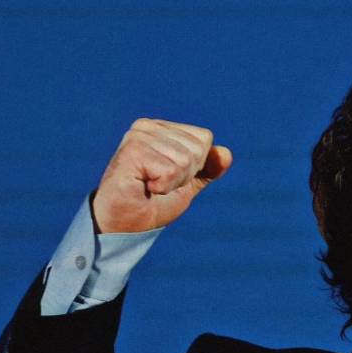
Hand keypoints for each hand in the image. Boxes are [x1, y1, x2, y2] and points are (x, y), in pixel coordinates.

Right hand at [92, 118, 232, 232]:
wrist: (126, 225)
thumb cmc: (153, 203)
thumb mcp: (188, 184)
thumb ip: (208, 168)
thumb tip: (226, 153)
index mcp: (161, 128)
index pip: (204, 138)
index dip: (196, 166)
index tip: (170, 177)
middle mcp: (147, 127)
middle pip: (197, 149)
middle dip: (185, 175)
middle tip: (159, 184)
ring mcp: (138, 137)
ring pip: (185, 160)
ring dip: (172, 183)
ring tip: (150, 186)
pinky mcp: (132, 151)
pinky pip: (170, 171)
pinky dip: (162, 187)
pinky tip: (144, 187)